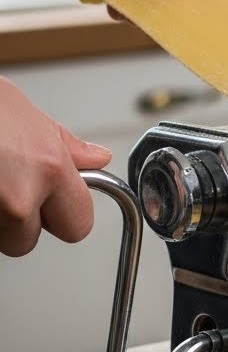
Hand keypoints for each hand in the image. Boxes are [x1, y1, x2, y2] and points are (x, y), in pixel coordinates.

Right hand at [0, 77, 111, 255]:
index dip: (64, 214)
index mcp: (48, 168)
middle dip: (19, 221)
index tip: (54, 202)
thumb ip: (62, 144)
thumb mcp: (22, 111)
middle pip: (29, 241)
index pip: (79, 225)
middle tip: (4, 185)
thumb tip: (94, 158)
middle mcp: (18, 197)